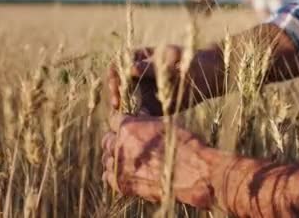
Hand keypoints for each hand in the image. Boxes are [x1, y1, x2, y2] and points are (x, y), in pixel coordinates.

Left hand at [101, 113, 216, 208]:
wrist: (193, 172)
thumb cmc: (184, 144)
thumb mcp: (166, 123)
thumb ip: (147, 120)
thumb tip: (140, 114)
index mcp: (128, 127)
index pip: (113, 119)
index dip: (121, 122)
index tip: (127, 126)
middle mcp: (119, 146)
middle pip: (107, 139)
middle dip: (116, 139)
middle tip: (127, 143)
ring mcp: (119, 167)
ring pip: (106, 158)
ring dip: (114, 157)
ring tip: (128, 159)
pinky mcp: (122, 184)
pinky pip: (108, 177)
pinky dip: (114, 174)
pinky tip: (125, 172)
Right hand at [107, 45, 223, 115]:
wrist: (210, 77)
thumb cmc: (192, 62)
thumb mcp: (173, 62)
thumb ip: (152, 68)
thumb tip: (131, 69)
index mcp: (139, 58)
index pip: (118, 66)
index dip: (113, 77)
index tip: (117, 88)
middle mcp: (138, 76)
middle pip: (117, 86)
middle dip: (115, 96)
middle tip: (118, 106)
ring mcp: (144, 91)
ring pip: (125, 102)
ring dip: (124, 110)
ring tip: (129, 116)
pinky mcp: (152, 107)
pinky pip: (139, 115)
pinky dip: (137, 119)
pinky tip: (142, 122)